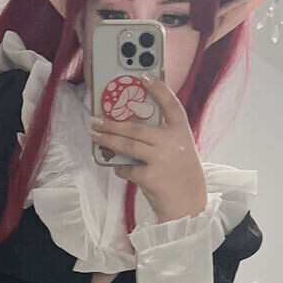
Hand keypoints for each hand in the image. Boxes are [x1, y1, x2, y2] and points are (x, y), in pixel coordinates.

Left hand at [89, 76, 206, 223]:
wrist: (188, 205)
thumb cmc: (181, 174)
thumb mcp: (180, 149)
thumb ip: (162, 137)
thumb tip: (129, 128)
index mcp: (182, 132)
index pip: (171, 105)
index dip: (159, 89)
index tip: (144, 77)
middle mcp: (172, 142)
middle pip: (136, 128)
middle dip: (112, 123)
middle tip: (95, 119)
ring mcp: (161, 158)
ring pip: (128, 145)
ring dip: (108, 139)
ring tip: (94, 134)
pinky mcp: (150, 176)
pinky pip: (127, 168)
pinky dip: (120, 167)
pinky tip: (118, 167)